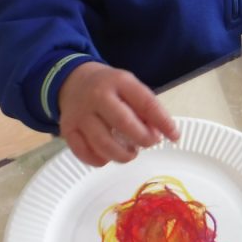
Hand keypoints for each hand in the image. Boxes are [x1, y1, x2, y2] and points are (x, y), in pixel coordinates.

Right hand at [58, 61, 179, 166]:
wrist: (74, 81)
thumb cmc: (110, 87)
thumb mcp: (130, 88)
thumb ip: (146, 108)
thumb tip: (160, 134)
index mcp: (119, 82)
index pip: (146, 103)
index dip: (163, 122)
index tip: (175, 136)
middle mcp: (98, 96)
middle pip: (124, 123)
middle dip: (143, 139)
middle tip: (150, 143)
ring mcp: (80, 114)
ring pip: (103, 143)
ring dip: (123, 154)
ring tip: (131, 152)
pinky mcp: (67, 130)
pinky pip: (85, 153)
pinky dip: (101, 160)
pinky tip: (109, 155)